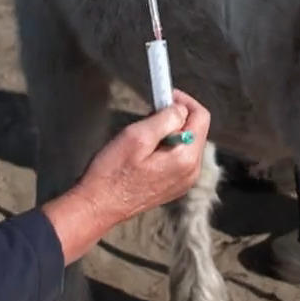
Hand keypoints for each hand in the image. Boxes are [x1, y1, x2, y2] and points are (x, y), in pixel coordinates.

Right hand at [40, 91, 211, 262]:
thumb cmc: (111, 173)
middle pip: (196, 130)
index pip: (201, 117)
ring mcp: (183, 181)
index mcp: (185, 159)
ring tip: (143, 133)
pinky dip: (166, 146)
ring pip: (186, 143)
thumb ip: (165, 119)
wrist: (98, 206)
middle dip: (176, 116)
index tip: (165, 94)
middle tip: (150, 113)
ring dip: (169, 131)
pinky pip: (178, 157)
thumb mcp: (136, 137)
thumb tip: (180, 109)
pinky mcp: (173, 186)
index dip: (184, 101)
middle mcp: (190, 172)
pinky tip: (145, 150)